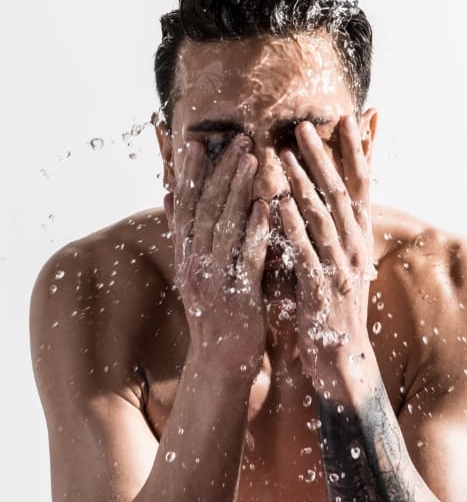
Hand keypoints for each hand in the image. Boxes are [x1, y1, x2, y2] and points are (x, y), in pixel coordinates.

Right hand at [164, 135, 269, 378]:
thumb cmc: (215, 312)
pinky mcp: (237, 295)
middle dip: (219, 172)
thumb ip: (184, 235)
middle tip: (237, 139)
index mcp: (186, 257)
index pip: (184, 208)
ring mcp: (214, 280)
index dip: (189, 174)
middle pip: (204, 210)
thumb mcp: (193, 272)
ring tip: (251, 158)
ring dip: (236, 190)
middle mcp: (194, 264)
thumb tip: (166, 197)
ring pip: (223, 227)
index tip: (197, 142)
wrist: (221, 362)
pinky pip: (246, 257)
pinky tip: (264, 205)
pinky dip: (254, 229)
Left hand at [278, 115, 374, 387]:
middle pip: (341, 192)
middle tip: (304, 125)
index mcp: (358, 235)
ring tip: (281, 154)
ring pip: (322, 218)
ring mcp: (340, 267)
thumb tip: (327, 192)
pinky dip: (292, 227)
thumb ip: (332, 224)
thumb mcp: (339, 258)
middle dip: (323, 156)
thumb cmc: (333, 302)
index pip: (360, 183)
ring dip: (303, 184)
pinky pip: (306, 252)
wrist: (342, 357)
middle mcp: (354, 245)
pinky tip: (277, 205)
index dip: (355, 149)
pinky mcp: (322, 289)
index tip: (347, 115)